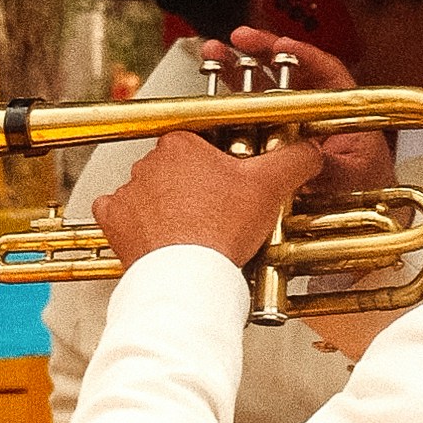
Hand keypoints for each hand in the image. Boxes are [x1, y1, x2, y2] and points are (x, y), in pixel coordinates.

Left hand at [100, 123, 331, 274]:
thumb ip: (295, 159)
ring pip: (150, 190)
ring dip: (167, 205)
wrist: (187, 278)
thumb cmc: (220, 231)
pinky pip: (120, 214)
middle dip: (195, 184)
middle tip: (218, 209)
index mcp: (181, 145)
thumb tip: (309, 150)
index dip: (223, 164)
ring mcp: (128, 193)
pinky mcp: (114, 221)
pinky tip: (158, 234)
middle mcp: (148, 164)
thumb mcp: (270, 186)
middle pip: (177, 167)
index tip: (234, 182)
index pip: (204, 144)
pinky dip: (136, 222)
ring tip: (193, 228)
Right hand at [211, 26, 391, 201]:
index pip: (326, 72)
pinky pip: (250, 122)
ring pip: (263, 92)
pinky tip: (213, 98)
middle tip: (238, 38)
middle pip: (287, 73)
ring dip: (239, 72)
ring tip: (214, 55)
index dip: (304, 54)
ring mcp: (290, 129)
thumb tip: (306, 160)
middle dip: (262, 52)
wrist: (359, 224)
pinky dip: (231, 108)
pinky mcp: (269, 147)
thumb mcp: (353, 179)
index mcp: (342, 113)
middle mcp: (313, 115)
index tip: (281, 45)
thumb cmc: (366, 192)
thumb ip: (331, 167)